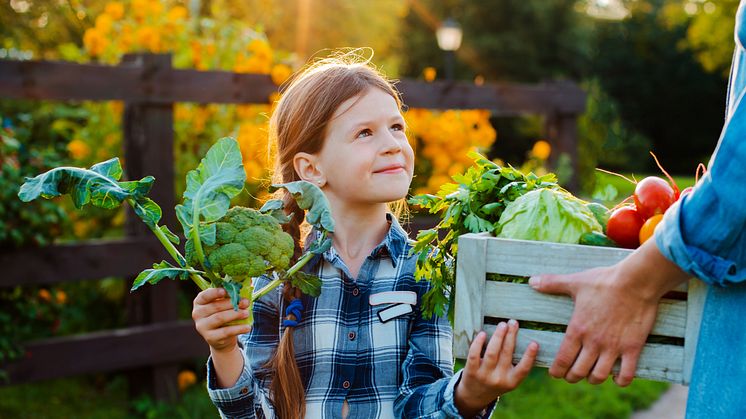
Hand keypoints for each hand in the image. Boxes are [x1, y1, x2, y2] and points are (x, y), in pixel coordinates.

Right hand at [192, 287, 251, 353]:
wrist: (221, 338)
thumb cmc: (223, 315)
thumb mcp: (224, 304)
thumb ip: (231, 294)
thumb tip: (248, 280)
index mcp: (199, 302)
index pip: (205, 296)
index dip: (214, 293)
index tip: (225, 291)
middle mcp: (197, 314)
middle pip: (215, 307)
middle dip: (232, 303)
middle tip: (245, 302)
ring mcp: (202, 326)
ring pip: (219, 318)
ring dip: (235, 314)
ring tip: (247, 313)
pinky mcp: (210, 338)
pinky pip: (225, 332)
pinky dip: (238, 329)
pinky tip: (247, 327)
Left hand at [454, 320, 537, 415]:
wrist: (475, 396)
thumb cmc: (496, 381)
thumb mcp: (509, 378)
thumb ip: (515, 364)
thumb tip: (520, 337)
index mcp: (512, 381)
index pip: (523, 369)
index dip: (530, 356)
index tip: (534, 343)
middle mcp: (499, 379)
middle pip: (506, 354)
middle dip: (511, 336)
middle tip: (514, 322)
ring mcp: (484, 375)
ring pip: (492, 353)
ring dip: (498, 336)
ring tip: (502, 325)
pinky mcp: (471, 371)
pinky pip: (474, 355)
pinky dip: (478, 343)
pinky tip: (483, 333)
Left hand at [528, 240, 688, 385]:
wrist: (636, 281)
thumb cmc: (604, 281)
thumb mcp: (575, 282)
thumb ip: (552, 284)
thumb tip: (531, 281)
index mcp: (577, 329)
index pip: (562, 360)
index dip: (557, 371)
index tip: (555, 373)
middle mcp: (593, 342)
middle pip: (578, 372)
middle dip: (572, 377)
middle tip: (571, 375)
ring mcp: (613, 346)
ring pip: (599, 376)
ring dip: (593, 379)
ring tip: (592, 375)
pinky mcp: (633, 348)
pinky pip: (626, 374)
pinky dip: (620, 380)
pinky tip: (616, 377)